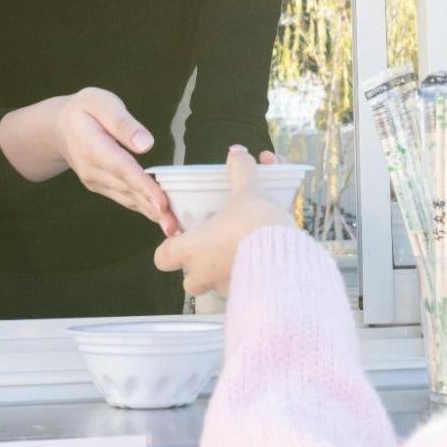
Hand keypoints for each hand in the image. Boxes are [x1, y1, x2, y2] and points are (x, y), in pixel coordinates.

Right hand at [52, 88, 175, 234]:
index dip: (143, 187)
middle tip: (176, 227)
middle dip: (153, 209)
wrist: (59, 127)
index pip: (123, 169)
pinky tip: (161, 217)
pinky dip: (143, 208)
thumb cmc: (85, 109)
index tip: (162, 204)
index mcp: (93, 147)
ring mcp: (96, 181)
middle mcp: (93, 170)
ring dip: (151, 214)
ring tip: (174, 227)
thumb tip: (146, 144)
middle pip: (128, 190)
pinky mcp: (101, 187)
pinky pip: (125, 198)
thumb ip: (123, 123)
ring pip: (128, 199)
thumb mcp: (101, 102)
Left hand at [153, 146, 290, 298]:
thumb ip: (241, 171)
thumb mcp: (248, 191)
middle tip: (215, 246)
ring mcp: (225, 288)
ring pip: (216, 285)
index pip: (163, 257)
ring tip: (245, 249)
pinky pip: (242, 288)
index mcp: (192, 249)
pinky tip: (264, 259)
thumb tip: (238, 152)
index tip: (183, 235)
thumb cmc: (253, 225)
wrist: (284, 258)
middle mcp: (204, 274)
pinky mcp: (248, 295)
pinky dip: (249, 276)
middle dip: (199, 266)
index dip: (170, 247)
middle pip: (189, 281)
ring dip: (225, 270)